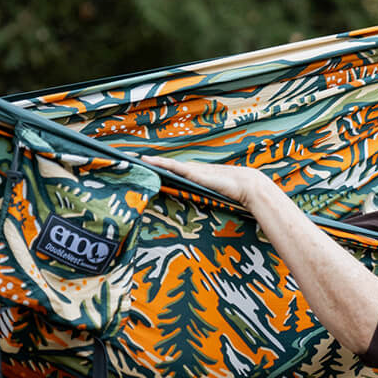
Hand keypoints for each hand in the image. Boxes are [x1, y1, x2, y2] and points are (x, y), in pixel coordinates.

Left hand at [143, 155, 272, 205]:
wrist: (246, 186)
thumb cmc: (232, 194)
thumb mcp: (213, 198)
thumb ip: (204, 201)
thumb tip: (199, 219)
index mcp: (194, 177)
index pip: (172, 171)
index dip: (158, 169)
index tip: (143, 167)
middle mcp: (191, 171)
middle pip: (165, 166)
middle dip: (149, 163)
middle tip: (131, 160)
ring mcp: (192, 171)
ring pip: (166, 165)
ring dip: (151, 162)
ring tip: (135, 159)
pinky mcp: (194, 173)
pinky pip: (173, 167)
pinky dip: (161, 164)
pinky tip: (149, 161)